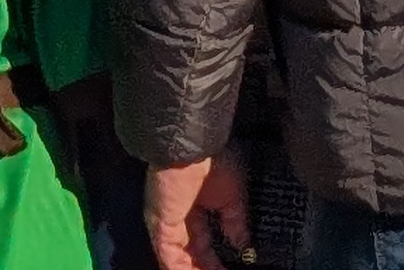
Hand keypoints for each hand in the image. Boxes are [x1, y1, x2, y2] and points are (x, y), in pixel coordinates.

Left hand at [144, 151, 248, 268]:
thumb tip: (242, 244)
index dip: (215, 260)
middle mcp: (177, 218)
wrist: (195, 146)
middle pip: (190, 254)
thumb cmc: (214, 161)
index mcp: (192, 207)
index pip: (202, 242)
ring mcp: (167, 223)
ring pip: (179, 259)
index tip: (230, 269)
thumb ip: (235, 221)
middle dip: (205, 267)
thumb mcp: (232, 196)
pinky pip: (169, 258)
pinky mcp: (161, 227)